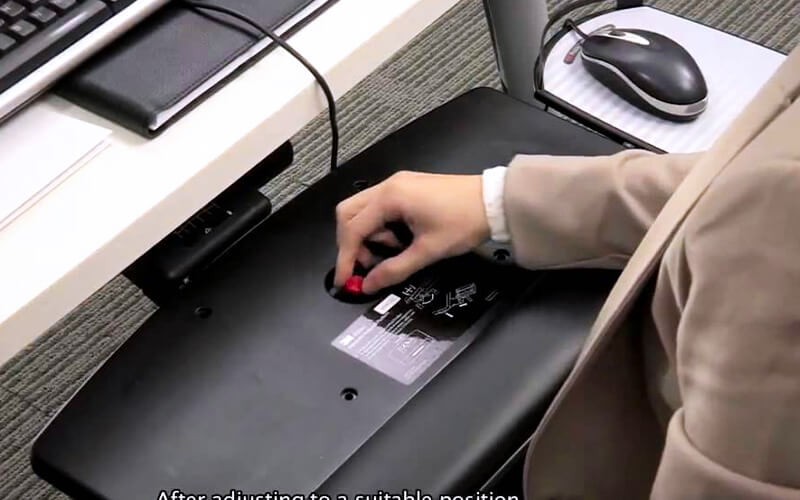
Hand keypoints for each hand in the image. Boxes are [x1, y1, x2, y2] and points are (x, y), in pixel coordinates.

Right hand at [335, 171, 489, 294]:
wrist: (495, 201)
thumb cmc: (464, 222)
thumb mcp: (428, 251)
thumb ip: (395, 269)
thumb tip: (370, 284)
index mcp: (391, 197)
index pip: (353, 228)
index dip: (346, 257)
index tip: (345, 281)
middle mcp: (389, 185)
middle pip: (349, 213)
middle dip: (352, 242)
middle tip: (368, 265)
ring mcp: (398, 184)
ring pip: (363, 209)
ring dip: (368, 235)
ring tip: (393, 252)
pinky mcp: (407, 188)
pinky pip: (380, 207)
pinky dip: (381, 226)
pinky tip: (400, 240)